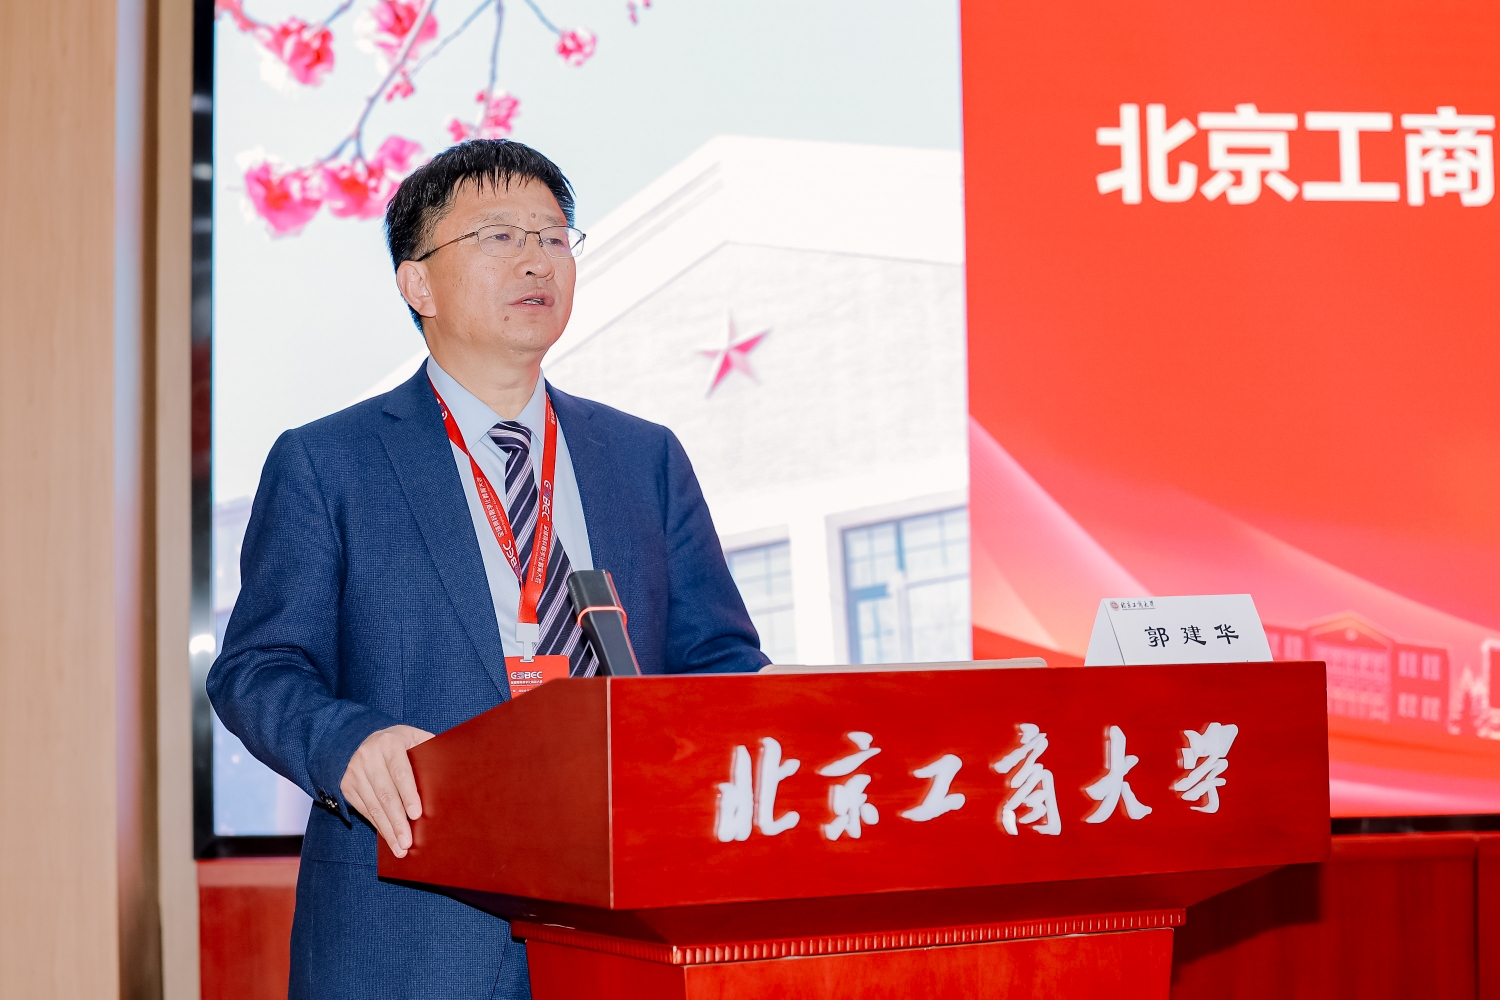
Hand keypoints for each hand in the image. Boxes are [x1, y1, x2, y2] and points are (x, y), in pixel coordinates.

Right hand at [340, 724, 434, 857]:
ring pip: (373, 806)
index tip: (417, 815)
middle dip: (398, 821)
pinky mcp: (346, 785)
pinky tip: (389, 838)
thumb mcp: (416, 739)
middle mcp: (368, 756)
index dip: (409, 794)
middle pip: (385, 794)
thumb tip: (455, 772)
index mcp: (389, 743)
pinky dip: (378, 826)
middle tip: (408, 842)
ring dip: (388, 830)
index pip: (400, 772)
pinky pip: (364, 810)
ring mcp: (355, 771)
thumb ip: (431, 752)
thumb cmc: (402, 744)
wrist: (366, 740)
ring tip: (400, 848)